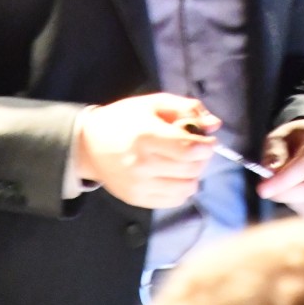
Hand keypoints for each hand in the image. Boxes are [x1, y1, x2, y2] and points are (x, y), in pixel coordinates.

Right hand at [75, 93, 218, 208]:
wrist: (88, 146)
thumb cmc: (123, 120)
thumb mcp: (153, 104)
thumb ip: (186, 109)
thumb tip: (215, 124)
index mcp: (147, 136)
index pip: (190, 148)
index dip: (207, 144)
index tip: (206, 138)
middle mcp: (143, 165)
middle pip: (192, 168)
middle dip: (201, 157)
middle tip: (194, 148)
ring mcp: (140, 186)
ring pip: (187, 188)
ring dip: (193, 174)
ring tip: (184, 162)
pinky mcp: (137, 200)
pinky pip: (175, 200)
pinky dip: (182, 189)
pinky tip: (174, 176)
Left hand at [257, 118, 303, 220]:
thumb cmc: (296, 141)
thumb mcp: (279, 138)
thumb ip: (274, 154)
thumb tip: (271, 172)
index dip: (283, 181)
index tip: (262, 189)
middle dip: (285, 194)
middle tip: (266, 191)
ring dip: (292, 201)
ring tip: (287, 186)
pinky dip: (302, 208)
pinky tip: (299, 194)